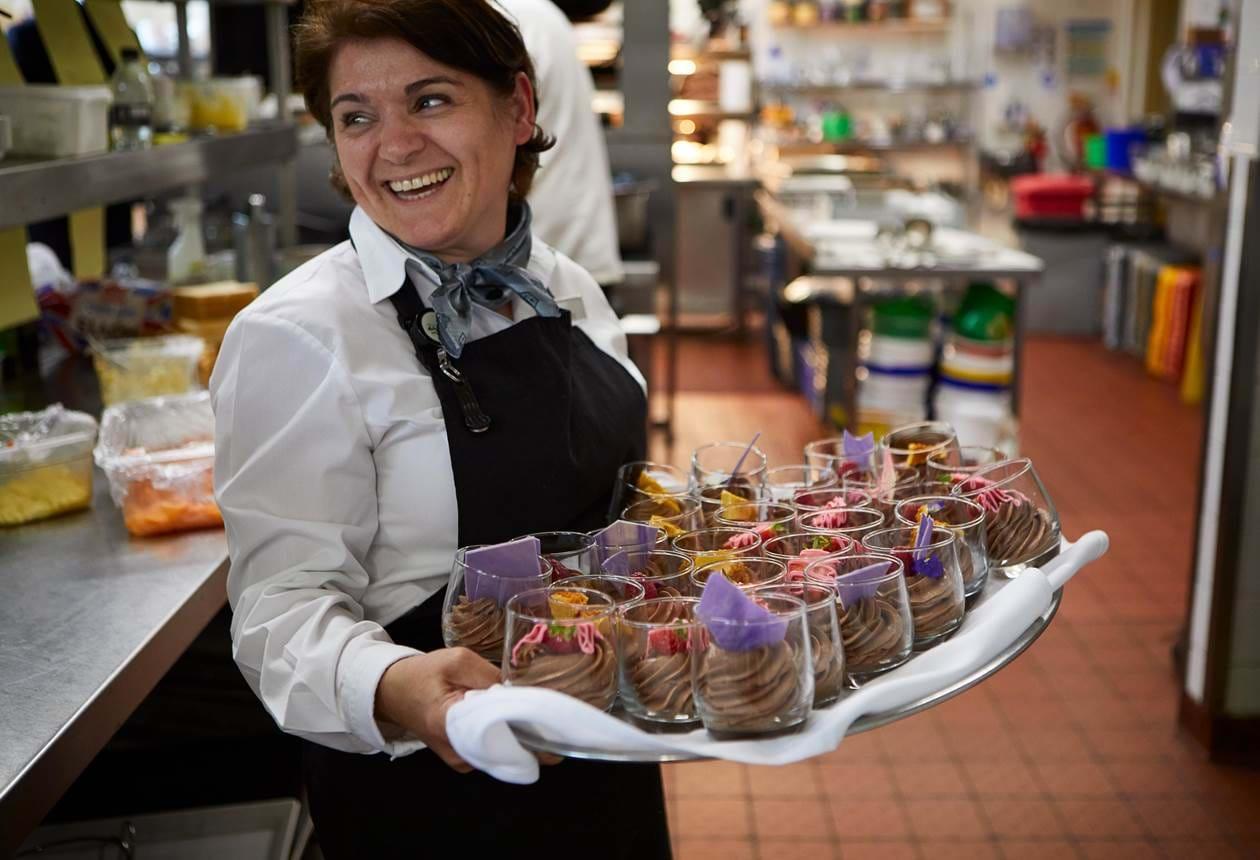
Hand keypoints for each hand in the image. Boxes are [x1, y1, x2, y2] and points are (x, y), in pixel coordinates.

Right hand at [373, 649, 561, 771]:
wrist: (392, 692)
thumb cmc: (422, 674)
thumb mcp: (456, 661)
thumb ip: (489, 676)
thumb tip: (522, 691)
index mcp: (451, 727)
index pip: (502, 737)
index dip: (532, 731)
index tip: (556, 721)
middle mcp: (459, 753)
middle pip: (509, 751)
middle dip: (534, 734)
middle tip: (559, 715)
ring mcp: (463, 760)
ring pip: (506, 752)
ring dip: (524, 734)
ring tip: (544, 713)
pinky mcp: (466, 757)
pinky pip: (497, 750)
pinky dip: (510, 736)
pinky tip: (523, 719)